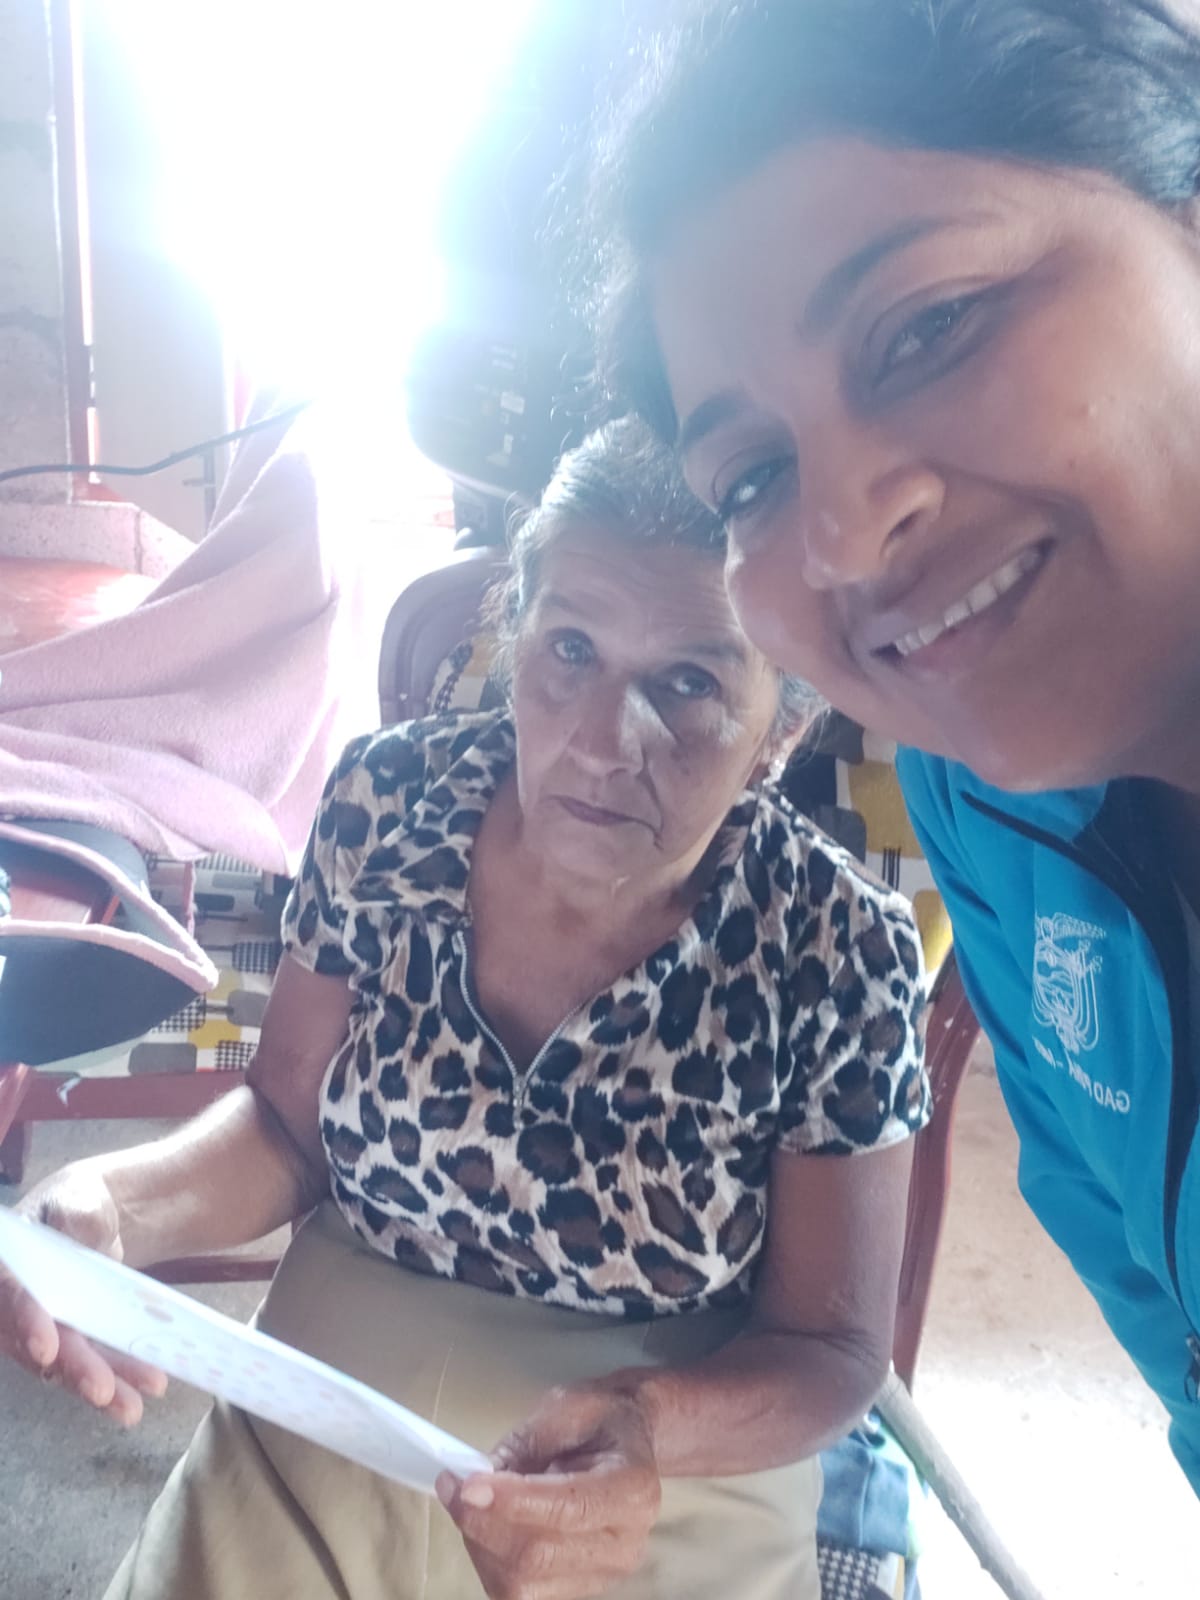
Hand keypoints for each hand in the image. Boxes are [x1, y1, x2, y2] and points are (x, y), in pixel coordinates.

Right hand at [0, 1163, 166, 1424]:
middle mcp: (16, 1305)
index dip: (27, 1323)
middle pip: (36, 1342)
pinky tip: (141, 1391)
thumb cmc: (79, 1202)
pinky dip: (115, 1376)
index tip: (46, 1349)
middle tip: (102, 1390)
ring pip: (65, 1362)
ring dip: (98, 1385)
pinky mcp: (71, 1340)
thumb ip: (77, 1216)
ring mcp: (43, 1327)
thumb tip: (78, 1236)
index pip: (11, 1294)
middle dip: (72, 1367)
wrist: (98, 1216)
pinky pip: (91, 1361)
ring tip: (132, 1407)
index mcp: (8, 1265)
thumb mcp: (79, 1198)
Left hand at [436, 1384, 661, 1599]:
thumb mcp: (564, 1407)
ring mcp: (602, 1575)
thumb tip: (474, 1483)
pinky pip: (519, 1593)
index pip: (569, 1509)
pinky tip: (487, 1526)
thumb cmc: (596, 1420)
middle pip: (539, 1555)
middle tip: (454, 1486)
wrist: (624, 1439)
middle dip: (484, 1523)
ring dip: (481, 1544)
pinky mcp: (575, 1589)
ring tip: (471, 1503)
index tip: (468, 1485)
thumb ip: (522, 1446)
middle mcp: (625, 1543)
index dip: (513, 1502)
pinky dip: (490, 1560)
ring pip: (522, 1584)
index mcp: (633, 1489)